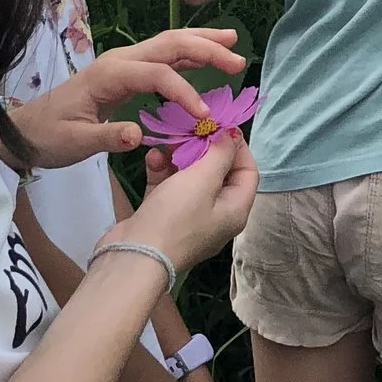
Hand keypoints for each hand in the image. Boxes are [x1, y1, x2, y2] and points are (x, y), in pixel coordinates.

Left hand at [7, 29, 245, 169]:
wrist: (25, 130)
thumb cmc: (49, 137)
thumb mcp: (75, 143)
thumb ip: (108, 137)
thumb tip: (140, 135)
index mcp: (109, 75)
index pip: (157, 74)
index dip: (184, 91)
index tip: (204, 115)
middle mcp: (119, 60)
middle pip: (169, 44)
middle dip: (205, 48)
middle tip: (238, 59)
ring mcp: (123, 63)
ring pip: (168, 43)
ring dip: (201, 42)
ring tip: (233, 44)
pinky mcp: (126, 72)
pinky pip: (162, 56)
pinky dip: (187, 54)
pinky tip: (206, 55)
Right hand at [113, 130, 255, 269]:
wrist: (133, 256)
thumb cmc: (175, 217)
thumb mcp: (203, 180)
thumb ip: (220, 154)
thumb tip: (232, 135)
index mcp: (234, 210)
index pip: (247, 171)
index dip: (237, 146)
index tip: (220, 125)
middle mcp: (216, 215)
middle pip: (218, 173)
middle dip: (204, 148)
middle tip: (191, 127)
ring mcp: (188, 217)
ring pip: (190, 178)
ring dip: (179, 157)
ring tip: (168, 138)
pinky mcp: (163, 216)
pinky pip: (168, 187)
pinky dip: (162, 171)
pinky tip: (152, 157)